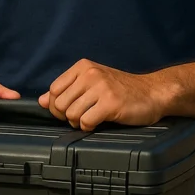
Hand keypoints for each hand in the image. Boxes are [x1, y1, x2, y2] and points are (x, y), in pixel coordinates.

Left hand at [38, 59, 164, 130]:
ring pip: (70, 114)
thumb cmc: (121, 90)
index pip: (53, 90)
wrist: (153, 93)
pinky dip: (89, 127)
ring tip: (92, 118)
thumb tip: (41, 101)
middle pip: (59, 104)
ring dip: (78, 122)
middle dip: (66, 116)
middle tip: (81, 117)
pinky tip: (99, 122)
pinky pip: (85, 122)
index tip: (68, 110)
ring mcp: (101, 88)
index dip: (56, 105)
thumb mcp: (92, 83)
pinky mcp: (111, 103)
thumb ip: (67, 90)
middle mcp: (90, 74)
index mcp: (83, 67)